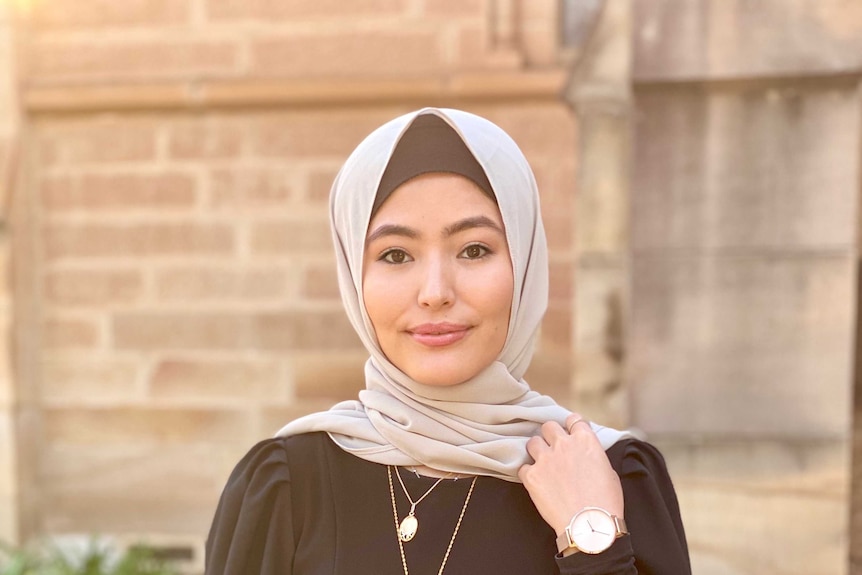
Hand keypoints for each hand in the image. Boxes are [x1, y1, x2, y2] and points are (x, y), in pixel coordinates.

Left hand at [518, 414, 623, 535]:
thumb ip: (593, 456)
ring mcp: (545, 459)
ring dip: (537, 451)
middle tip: (554, 448)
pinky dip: (527, 473)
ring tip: (542, 463)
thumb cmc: (605, 502)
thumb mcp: (609, 471)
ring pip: (532, 442)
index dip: (571, 426)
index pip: (573, 420)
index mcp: (585, 441)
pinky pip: (522, 467)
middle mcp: (563, 444)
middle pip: (549, 426)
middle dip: (551, 436)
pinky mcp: (531, 475)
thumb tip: (587, 456)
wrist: (589, 525)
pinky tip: (535, 482)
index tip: (570, 433)